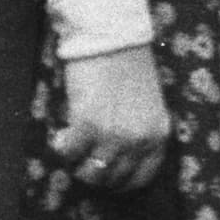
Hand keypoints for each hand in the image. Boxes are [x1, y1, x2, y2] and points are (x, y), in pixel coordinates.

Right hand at [50, 48, 169, 191]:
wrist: (111, 38)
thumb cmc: (129, 64)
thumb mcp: (149, 104)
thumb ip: (139, 130)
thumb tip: (117, 154)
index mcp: (158, 135)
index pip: (142, 177)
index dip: (121, 182)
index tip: (108, 175)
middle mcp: (139, 141)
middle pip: (114, 180)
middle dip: (96, 173)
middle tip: (84, 160)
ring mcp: (113, 136)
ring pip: (91, 174)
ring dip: (78, 165)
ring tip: (72, 147)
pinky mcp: (87, 125)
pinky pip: (69, 153)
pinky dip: (61, 148)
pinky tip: (60, 135)